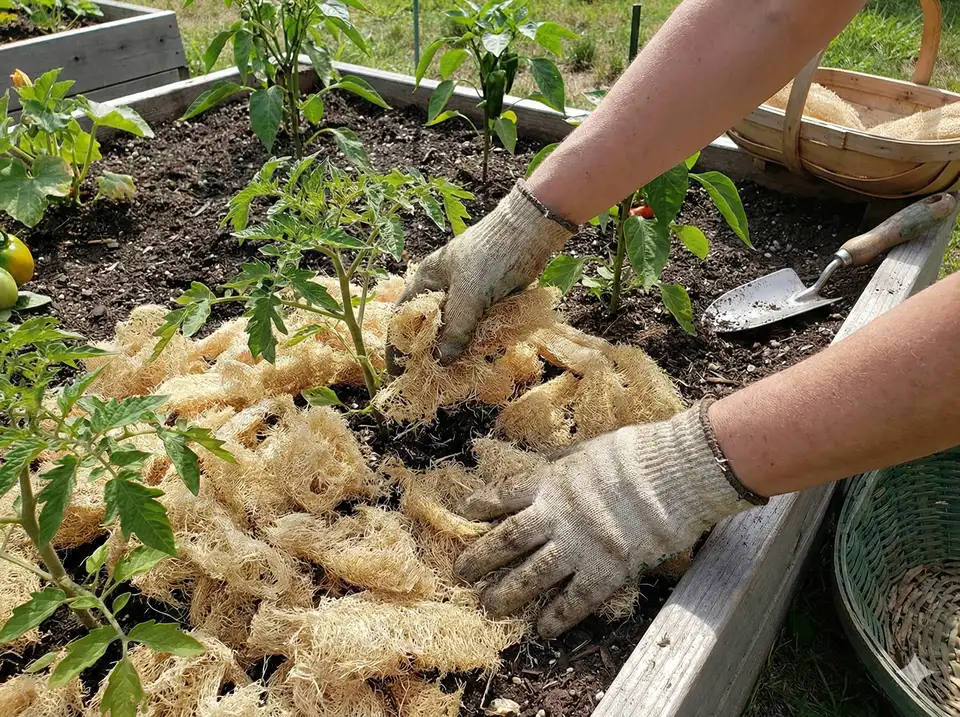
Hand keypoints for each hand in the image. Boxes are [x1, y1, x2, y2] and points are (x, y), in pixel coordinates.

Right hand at [387, 180, 573, 370]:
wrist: (531, 234)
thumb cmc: (491, 256)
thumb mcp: (470, 295)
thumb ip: (456, 329)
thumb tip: (442, 362)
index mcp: (427, 281)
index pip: (403, 317)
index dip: (398, 345)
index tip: (399, 372)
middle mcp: (443, 290)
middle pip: (430, 329)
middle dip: (431, 354)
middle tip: (432, 380)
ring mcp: (467, 297)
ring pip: (456, 332)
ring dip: (458, 352)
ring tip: (458, 376)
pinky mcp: (488, 302)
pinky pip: (479, 329)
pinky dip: (480, 344)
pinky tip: (485, 359)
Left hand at [454, 402, 763, 637]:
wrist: (670, 475)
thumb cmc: (633, 454)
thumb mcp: (587, 449)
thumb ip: (563, 461)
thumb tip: (548, 462)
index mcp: (550, 481)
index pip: (505, 495)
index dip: (482, 505)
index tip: (466, 512)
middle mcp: (555, 516)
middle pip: (508, 540)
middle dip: (481, 557)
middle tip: (463, 572)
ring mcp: (578, 546)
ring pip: (532, 574)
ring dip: (508, 592)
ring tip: (489, 606)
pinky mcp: (604, 570)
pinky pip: (574, 599)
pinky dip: (557, 616)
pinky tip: (542, 630)